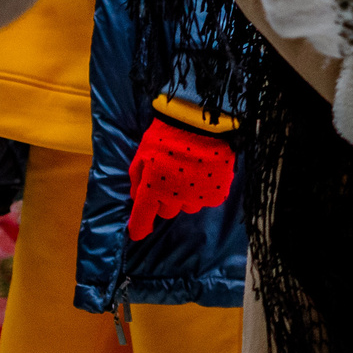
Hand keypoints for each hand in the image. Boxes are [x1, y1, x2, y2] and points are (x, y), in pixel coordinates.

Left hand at [126, 113, 235, 238]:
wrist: (201, 121)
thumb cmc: (166, 135)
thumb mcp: (142, 154)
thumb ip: (137, 180)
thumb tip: (136, 198)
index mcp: (151, 191)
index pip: (141, 221)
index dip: (139, 228)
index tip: (140, 231)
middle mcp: (173, 200)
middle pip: (166, 212)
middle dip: (164, 200)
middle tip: (169, 180)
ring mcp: (197, 198)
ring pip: (187, 206)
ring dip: (185, 196)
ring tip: (190, 174)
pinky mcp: (216, 194)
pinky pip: (206, 200)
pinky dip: (204, 191)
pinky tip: (206, 174)